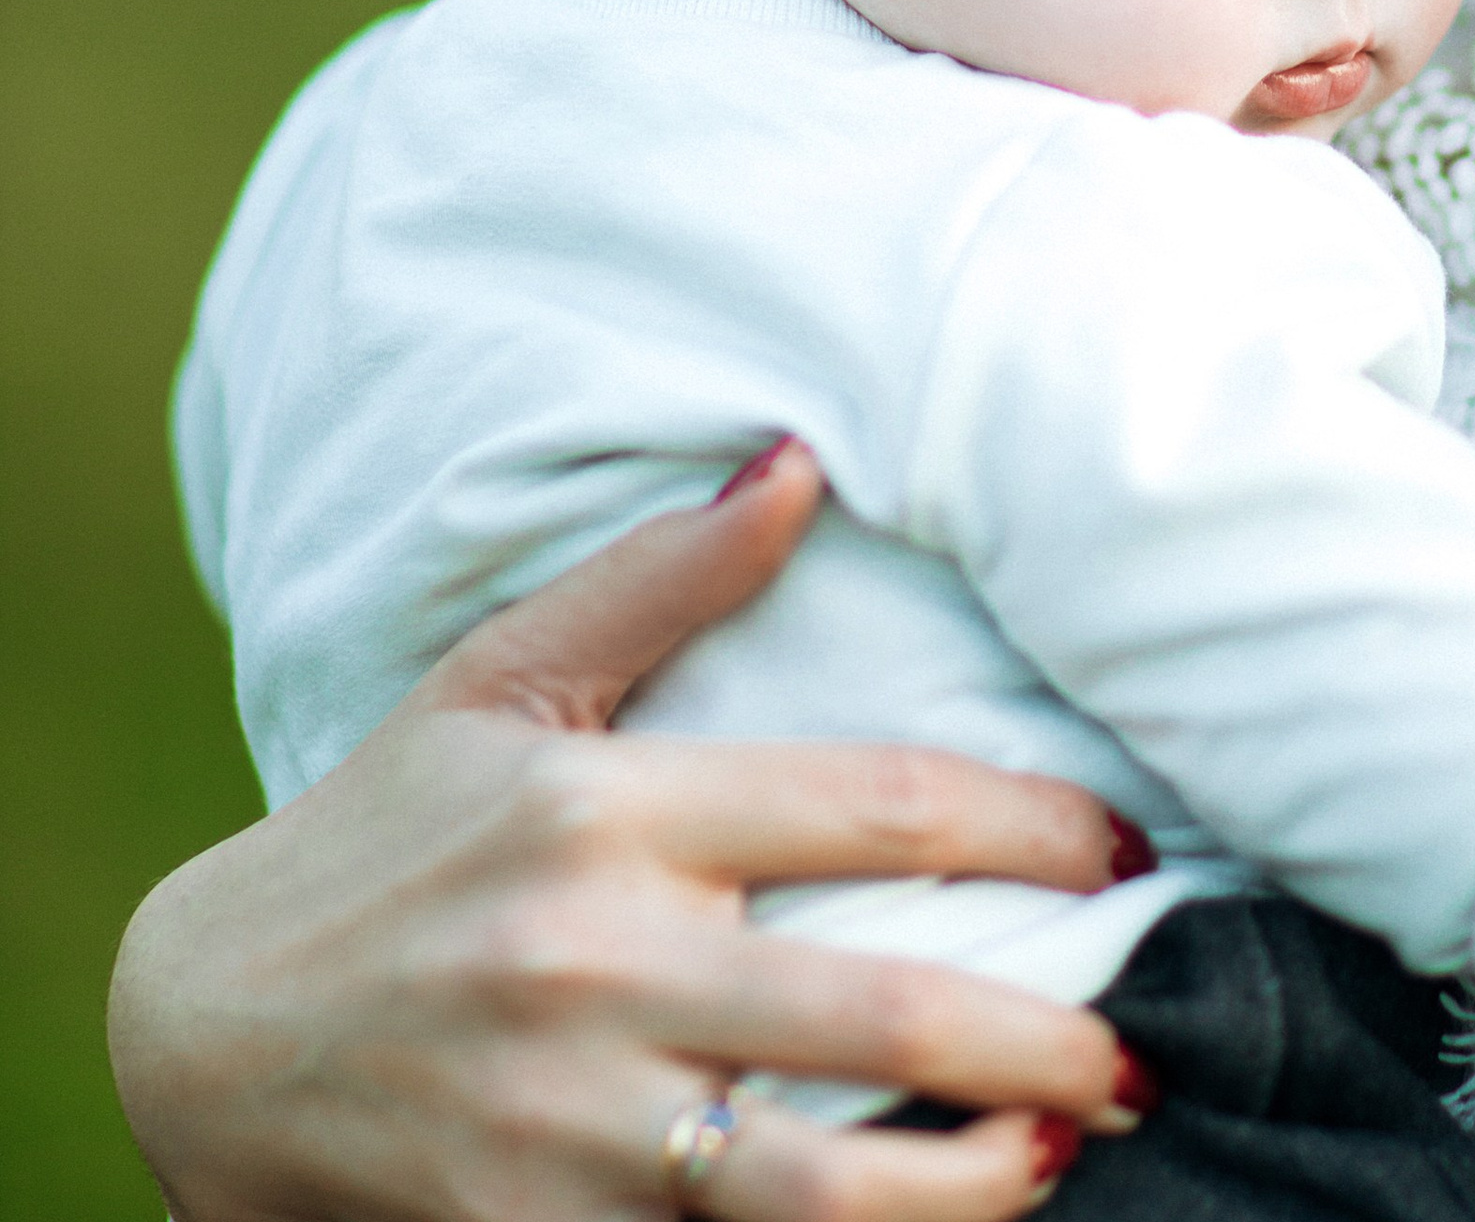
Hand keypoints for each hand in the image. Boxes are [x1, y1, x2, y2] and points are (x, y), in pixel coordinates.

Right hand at [111, 441, 1137, 1221]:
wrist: (196, 1031)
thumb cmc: (388, 831)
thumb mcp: (507, 679)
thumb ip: (665, 576)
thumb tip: (802, 457)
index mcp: (612, 811)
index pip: (880, 808)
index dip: (1034, 828)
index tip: (1126, 848)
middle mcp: (594, 963)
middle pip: (879, 1009)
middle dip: (1043, 1037)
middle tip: (1145, 1046)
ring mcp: (560, 1124)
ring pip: (817, 1181)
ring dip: (975, 1184)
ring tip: (1069, 1151)